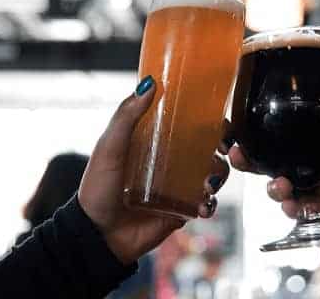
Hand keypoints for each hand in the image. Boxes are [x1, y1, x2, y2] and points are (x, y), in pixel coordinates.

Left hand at [78, 76, 228, 264]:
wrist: (97, 235)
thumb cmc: (97, 188)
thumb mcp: (109, 147)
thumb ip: (127, 116)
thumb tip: (148, 84)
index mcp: (154, 142)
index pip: (186, 124)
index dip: (205, 119)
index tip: (218, 117)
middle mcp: (169, 162)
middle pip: (206, 148)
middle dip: (221, 148)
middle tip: (222, 149)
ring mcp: (177, 187)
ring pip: (212, 175)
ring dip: (218, 175)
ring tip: (210, 181)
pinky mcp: (181, 210)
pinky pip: (205, 204)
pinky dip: (210, 204)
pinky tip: (202, 204)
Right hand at [229, 79, 319, 291]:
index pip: (284, 128)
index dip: (260, 125)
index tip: (240, 119)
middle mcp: (312, 159)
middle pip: (271, 157)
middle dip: (248, 157)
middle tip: (236, 152)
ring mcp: (314, 184)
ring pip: (278, 183)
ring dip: (270, 185)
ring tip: (278, 185)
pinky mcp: (319, 207)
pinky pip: (296, 206)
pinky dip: (290, 207)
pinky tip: (294, 204)